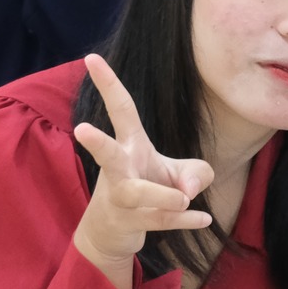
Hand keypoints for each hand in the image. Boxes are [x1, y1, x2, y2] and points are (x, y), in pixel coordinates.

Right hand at [70, 53, 214, 284]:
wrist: (111, 230)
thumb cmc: (148, 187)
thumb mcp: (178, 173)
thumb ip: (198, 172)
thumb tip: (188, 190)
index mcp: (130, 145)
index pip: (120, 110)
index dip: (107, 83)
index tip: (91, 57)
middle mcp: (120, 169)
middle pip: (107, 155)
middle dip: (96, 143)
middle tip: (82, 129)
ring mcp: (121, 199)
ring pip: (137, 194)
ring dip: (160, 195)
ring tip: (182, 198)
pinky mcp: (130, 223)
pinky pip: (160, 220)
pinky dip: (183, 220)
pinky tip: (204, 218)